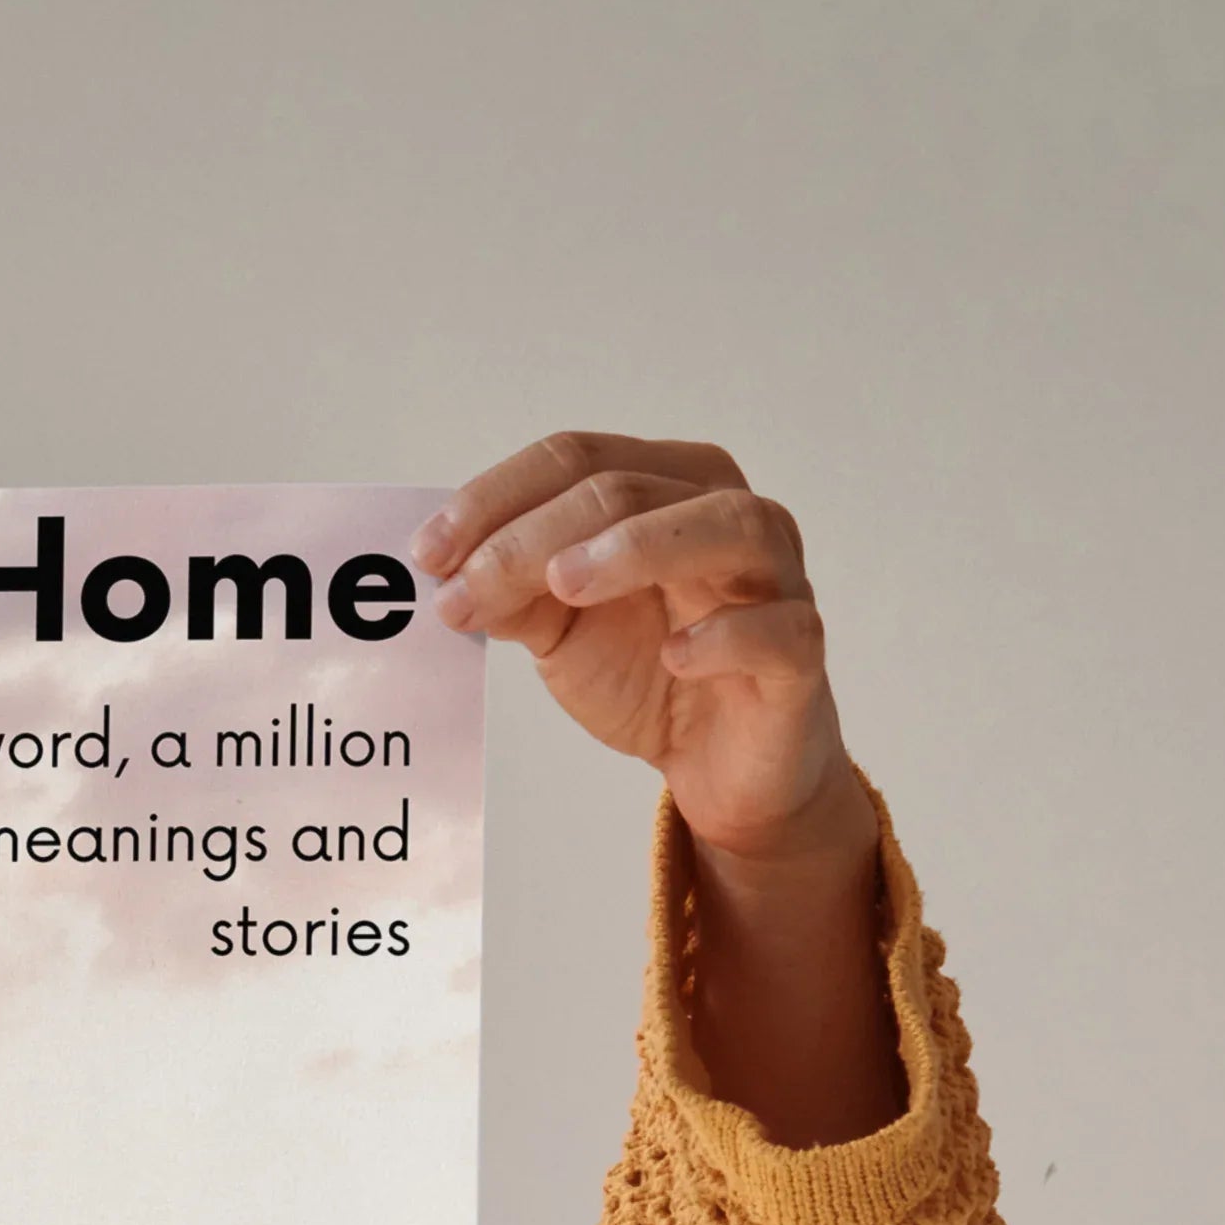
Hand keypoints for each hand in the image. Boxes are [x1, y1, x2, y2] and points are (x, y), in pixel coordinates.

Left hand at [419, 433, 900, 1142]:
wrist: (720, 765)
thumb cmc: (649, 673)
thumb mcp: (562, 629)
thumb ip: (514, 591)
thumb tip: (446, 570)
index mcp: (667, 488)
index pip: (577, 459)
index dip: (496, 498)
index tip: (426, 554)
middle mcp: (727, 514)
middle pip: (629, 489)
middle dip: (532, 537)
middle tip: (463, 589)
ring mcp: (775, 579)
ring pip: (724, 526)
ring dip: (637, 548)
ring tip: (563, 585)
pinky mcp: (799, 654)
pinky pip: (777, 629)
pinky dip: (726, 635)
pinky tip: (675, 654)